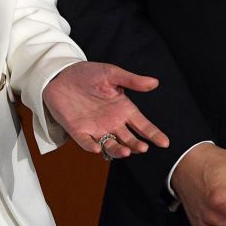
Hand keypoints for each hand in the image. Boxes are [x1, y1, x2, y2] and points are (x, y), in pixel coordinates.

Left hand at [42, 61, 168, 157]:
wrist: (61, 75)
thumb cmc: (88, 74)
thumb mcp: (111, 74)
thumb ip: (132, 80)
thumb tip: (154, 82)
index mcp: (123, 109)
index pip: (142, 125)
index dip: (153, 134)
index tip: (165, 142)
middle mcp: (112, 122)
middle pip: (129, 139)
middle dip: (137, 145)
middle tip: (143, 147)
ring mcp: (96, 128)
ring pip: (111, 145)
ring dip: (119, 150)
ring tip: (127, 151)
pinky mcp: (78, 131)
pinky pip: (86, 142)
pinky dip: (91, 146)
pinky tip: (97, 148)